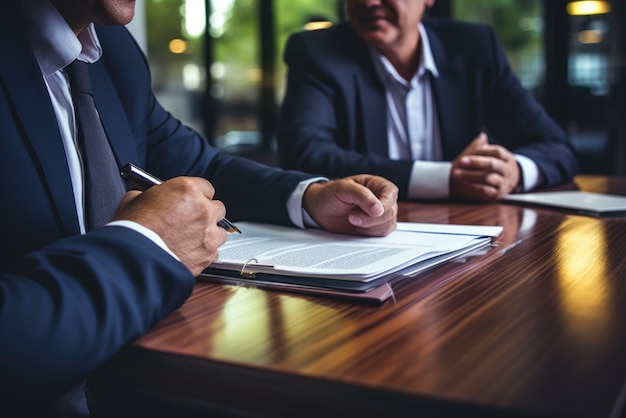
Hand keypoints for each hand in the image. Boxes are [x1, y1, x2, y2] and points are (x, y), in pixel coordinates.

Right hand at [112, 177, 227, 275]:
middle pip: (217, 209)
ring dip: (209, 234)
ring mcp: (208, 234)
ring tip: (190, 239)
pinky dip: (204, 253)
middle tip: (190, 221)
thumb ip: (150, 195)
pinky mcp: (207, 256)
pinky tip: (189, 253)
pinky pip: (213, 252)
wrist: (134, 260)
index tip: (191, 201)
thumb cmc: (132, 230)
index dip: (197, 195)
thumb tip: (150, 196)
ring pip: (220, 232)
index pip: (206, 187)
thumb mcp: (134, 199)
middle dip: (206, 214)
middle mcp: (203, 211)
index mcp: (188, 190)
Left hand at [302, 175, 397, 236]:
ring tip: (352, 219)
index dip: (383, 205)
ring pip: (387, 225)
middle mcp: (382, 199)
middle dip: (370, 219)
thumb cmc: (331, 194)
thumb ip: (362, 196)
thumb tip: (378, 209)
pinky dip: (368, 234)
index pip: (391, 195)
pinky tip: (357, 227)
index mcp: (378, 185)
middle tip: (352, 217)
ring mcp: (380, 214)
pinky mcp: (375, 227)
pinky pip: (381, 234)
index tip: (371, 211)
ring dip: (368, 227)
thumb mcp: (343, 189)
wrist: (321, 209)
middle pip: (390, 213)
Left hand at [450, 132, 520, 200]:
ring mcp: (503, 183)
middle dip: (476, 162)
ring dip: (470, 176)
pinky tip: (463, 183)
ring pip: (488, 178)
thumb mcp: (491, 156)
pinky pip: (486, 191)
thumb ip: (483, 147)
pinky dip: (473, 187)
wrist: (507, 183)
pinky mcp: (497, 194)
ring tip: (456, 175)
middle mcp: (507, 170)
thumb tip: (481, 136)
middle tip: (460, 161)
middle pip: (493, 164)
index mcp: (507, 158)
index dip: (483, 151)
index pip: (497, 152)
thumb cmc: (494, 167)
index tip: (468, 151)